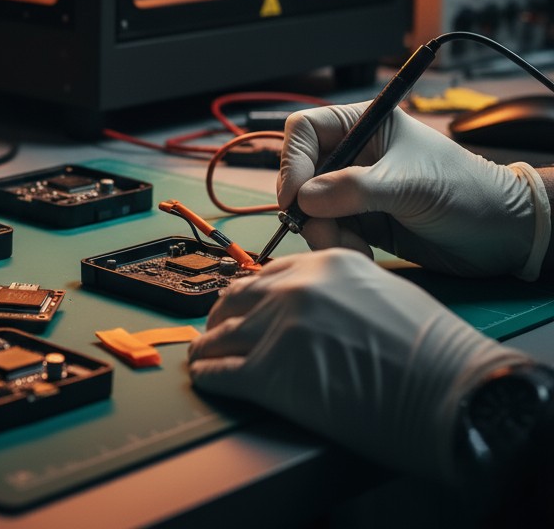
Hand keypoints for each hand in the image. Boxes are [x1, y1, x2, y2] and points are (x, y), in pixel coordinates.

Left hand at [188, 249, 527, 485]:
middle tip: (217, 328)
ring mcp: (277, 326)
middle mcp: (294, 287)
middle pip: (237, 296)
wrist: (449, 390)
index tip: (244, 304)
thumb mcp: (382, 290)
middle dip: (223, 314)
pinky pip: (222, 371)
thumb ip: (339, 289)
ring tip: (204, 355)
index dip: (252, 293)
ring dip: (210, 346)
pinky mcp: (270, 371)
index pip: (268, 272)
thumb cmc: (431, 350)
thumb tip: (316, 309)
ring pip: (222, 333)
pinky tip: (207, 378)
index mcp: (323, 263)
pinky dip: (211, 376)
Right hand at [277, 101, 550, 279]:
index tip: (296, 197)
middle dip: (307, 206)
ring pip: (312, 208)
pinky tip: (362, 256)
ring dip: (324, 232)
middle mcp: (353, 154)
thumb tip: (304, 199)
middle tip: (320, 232)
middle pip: (302, 173)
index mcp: (363, 125)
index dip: (293, 161)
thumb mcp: (410, 184)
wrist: (504, 235)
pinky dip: (337, 245)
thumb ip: (355, 189)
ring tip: (353, 250)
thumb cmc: (464, 190)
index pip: (305, 131)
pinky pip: (330, 231)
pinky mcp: (361, 221)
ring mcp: (355, 189)